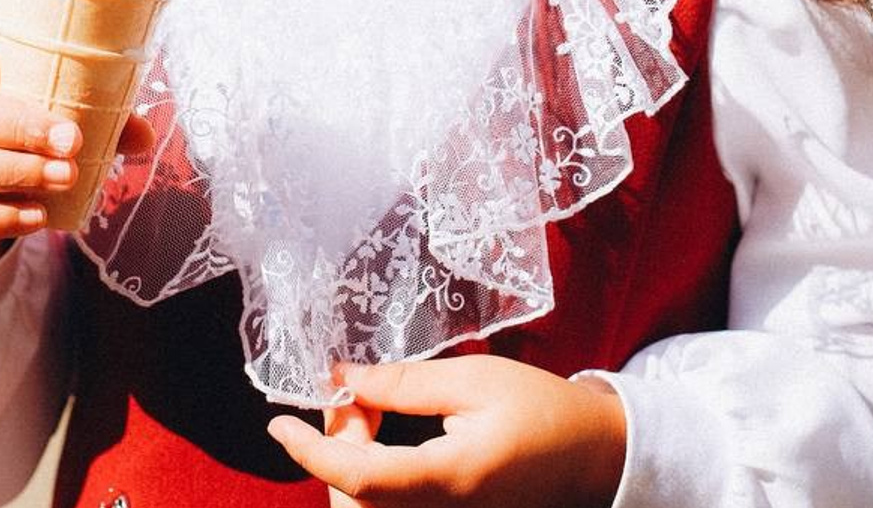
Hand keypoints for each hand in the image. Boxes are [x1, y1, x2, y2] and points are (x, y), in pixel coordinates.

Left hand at [268, 356, 626, 507]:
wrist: (593, 456)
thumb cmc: (539, 409)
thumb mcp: (473, 379)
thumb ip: (403, 382)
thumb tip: (342, 376)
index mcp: (449, 479)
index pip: (359, 478)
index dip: (311, 452)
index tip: (279, 422)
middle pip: (355, 502)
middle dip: (333, 449)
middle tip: (349, 395)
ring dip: (349, 464)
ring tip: (365, 412)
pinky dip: (369, 479)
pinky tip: (379, 440)